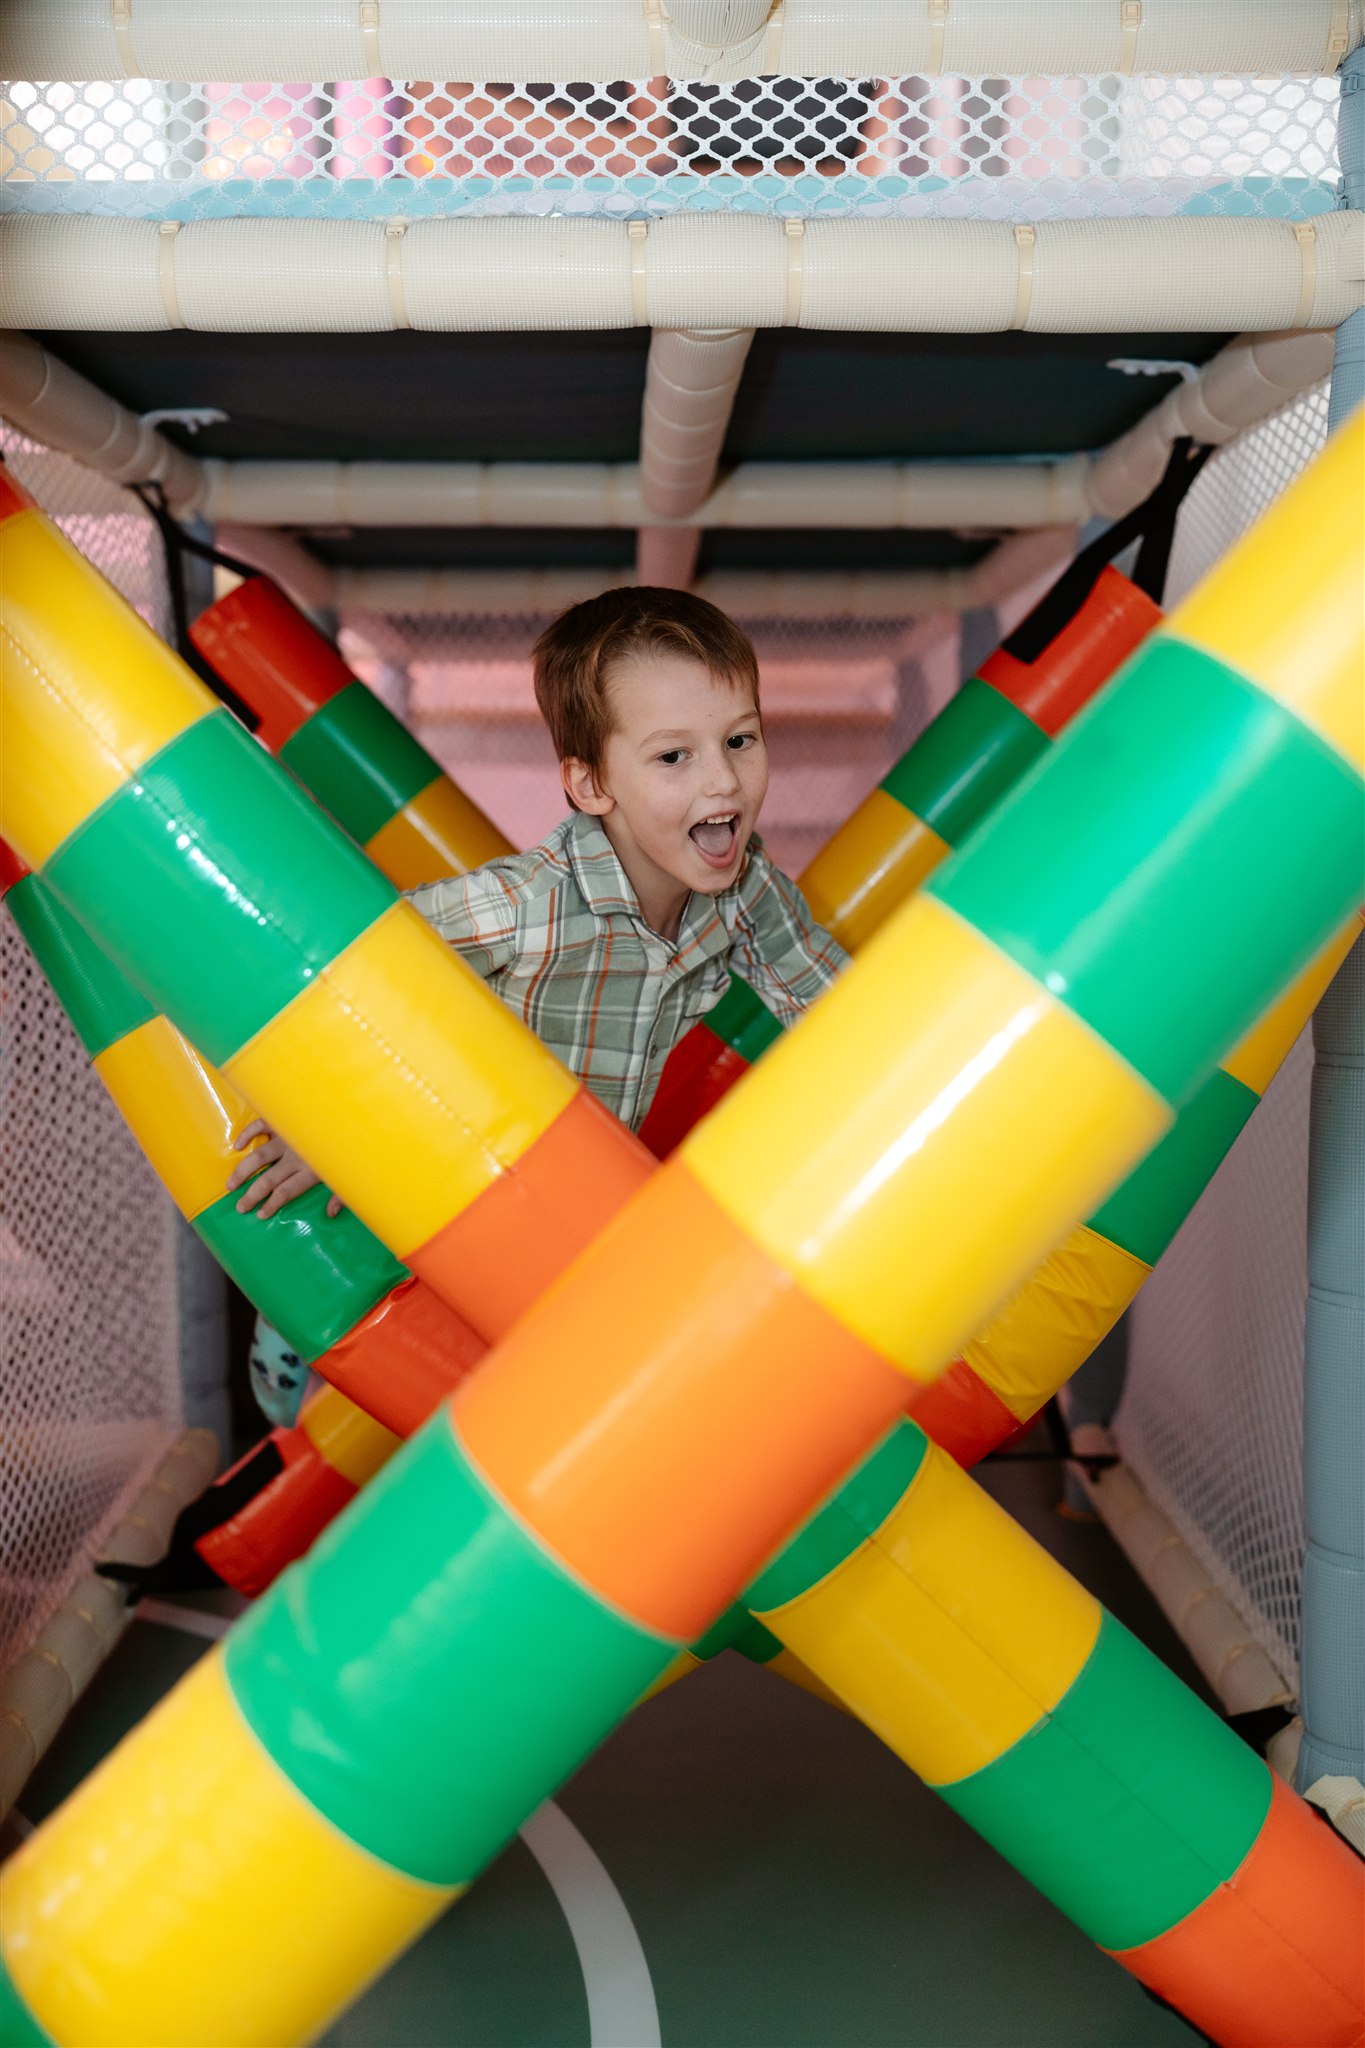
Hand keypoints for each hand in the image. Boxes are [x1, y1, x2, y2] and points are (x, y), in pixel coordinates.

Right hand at [227, 1119, 343, 1219]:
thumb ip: (341, 1196)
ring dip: (242, 1171)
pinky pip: (261, 1125)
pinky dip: (248, 1134)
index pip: (286, 1192)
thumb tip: (330, 1214)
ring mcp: (288, 1138)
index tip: (261, 1214)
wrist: (352, 1114)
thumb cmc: (351, 1147)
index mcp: (311, 1170)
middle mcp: (296, 1156)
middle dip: (252, 1196)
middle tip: (240, 1207)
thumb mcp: (351, 1174)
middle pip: (268, 1180)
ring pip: (259, 1157)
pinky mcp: (284, 1122)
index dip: (272, 1204)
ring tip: (231, 1185)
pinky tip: (238, 1146)